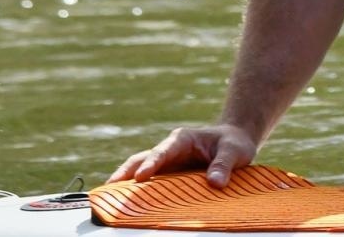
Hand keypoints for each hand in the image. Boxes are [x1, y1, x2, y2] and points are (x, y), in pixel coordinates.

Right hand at [107, 124, 257, 188]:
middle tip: (108, 189)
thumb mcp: (235, 150)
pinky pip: (149, 182)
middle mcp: (169, 150)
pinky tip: (126, 204)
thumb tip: (215, 183)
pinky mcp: (167, 175)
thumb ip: (224, 164)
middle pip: (142, 159)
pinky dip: (136, 191)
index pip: (163, 151)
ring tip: (108, 198)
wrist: (234, 142)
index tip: (141, 177)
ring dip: (125, 182)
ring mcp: (166, 163)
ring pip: (139, 170)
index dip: (151, 164)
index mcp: (182, 139)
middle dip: (125, 173)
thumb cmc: (234, 143)